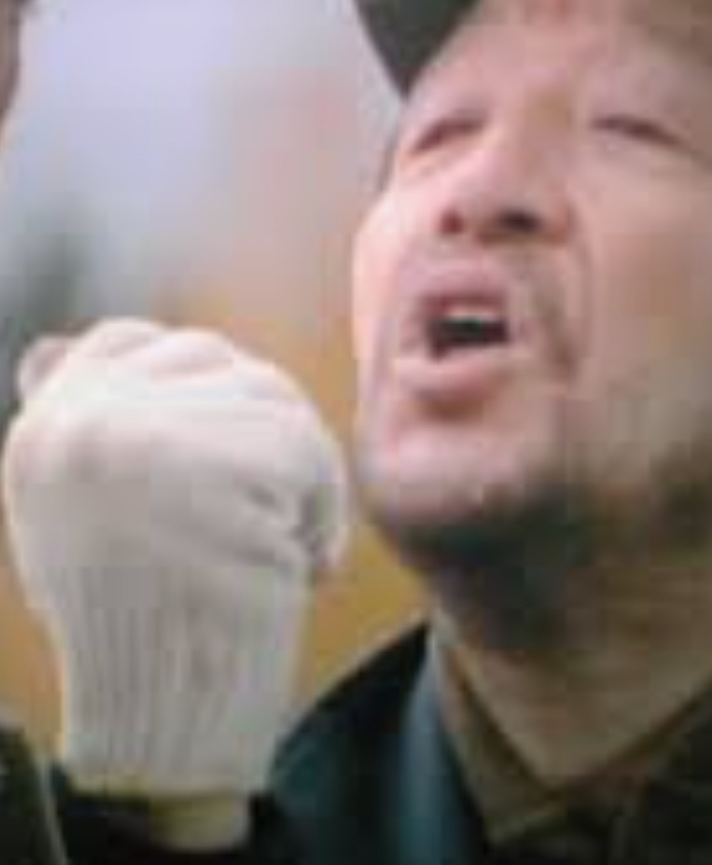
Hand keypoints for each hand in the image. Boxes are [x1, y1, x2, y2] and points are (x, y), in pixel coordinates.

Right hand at [2, 319, 348, 798]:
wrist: (166, 710)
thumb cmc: (136, 615)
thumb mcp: (78, 511)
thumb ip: (82, 426)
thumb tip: (54, 347)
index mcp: (45, 429)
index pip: (123, 342)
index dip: (186, 377)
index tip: (216, 442)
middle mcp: (85, 420)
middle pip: (213, 362)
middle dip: (256, 423)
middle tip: (263, 509)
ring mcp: (152, 437)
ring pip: (273, 400)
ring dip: (297, 468)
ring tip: (280, 545)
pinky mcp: (221, 463)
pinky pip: (309, 451)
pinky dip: (324, 507)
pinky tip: (304, 564)